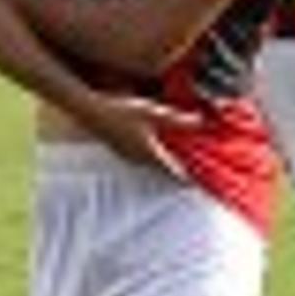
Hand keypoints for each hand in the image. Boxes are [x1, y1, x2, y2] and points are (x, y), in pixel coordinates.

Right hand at [74, 91, 197, 177]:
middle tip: (196, 172)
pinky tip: (157, 147)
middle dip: (180, 172)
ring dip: (166, 165)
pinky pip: (144, 159)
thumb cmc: (122, 112)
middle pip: (165, 172)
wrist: (91, 112)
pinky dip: (155, 157)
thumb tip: (202, 122)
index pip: (174, 174)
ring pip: (153, 166)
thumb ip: (179, 120)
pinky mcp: (122, 151)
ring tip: (180, 161)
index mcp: (151, 154)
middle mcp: (140, 161)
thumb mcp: (155, 113)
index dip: (189, 179)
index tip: (203, 183)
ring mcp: (130, 157)